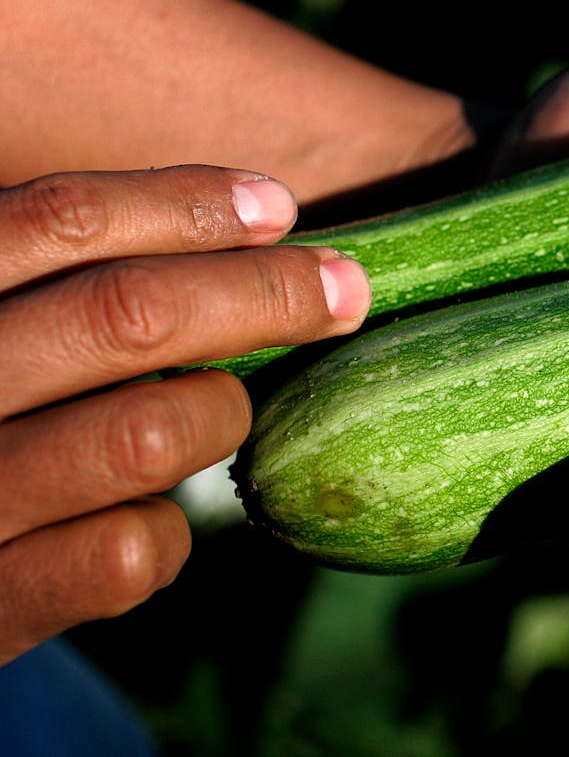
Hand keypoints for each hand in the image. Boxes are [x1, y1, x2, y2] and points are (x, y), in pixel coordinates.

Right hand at [0, 166, 371, 665]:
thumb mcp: (1, 330)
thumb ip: (69, 284)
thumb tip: (254, 220)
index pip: (62, 221)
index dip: (186, 206)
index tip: (276, 208)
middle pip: (130, 313)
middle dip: (264, 293)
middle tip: (346, 289)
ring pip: (150, 434)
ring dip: (216, 416)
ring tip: (212, 416)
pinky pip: (131, 550)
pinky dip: (167, 530)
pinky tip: (150, 518)